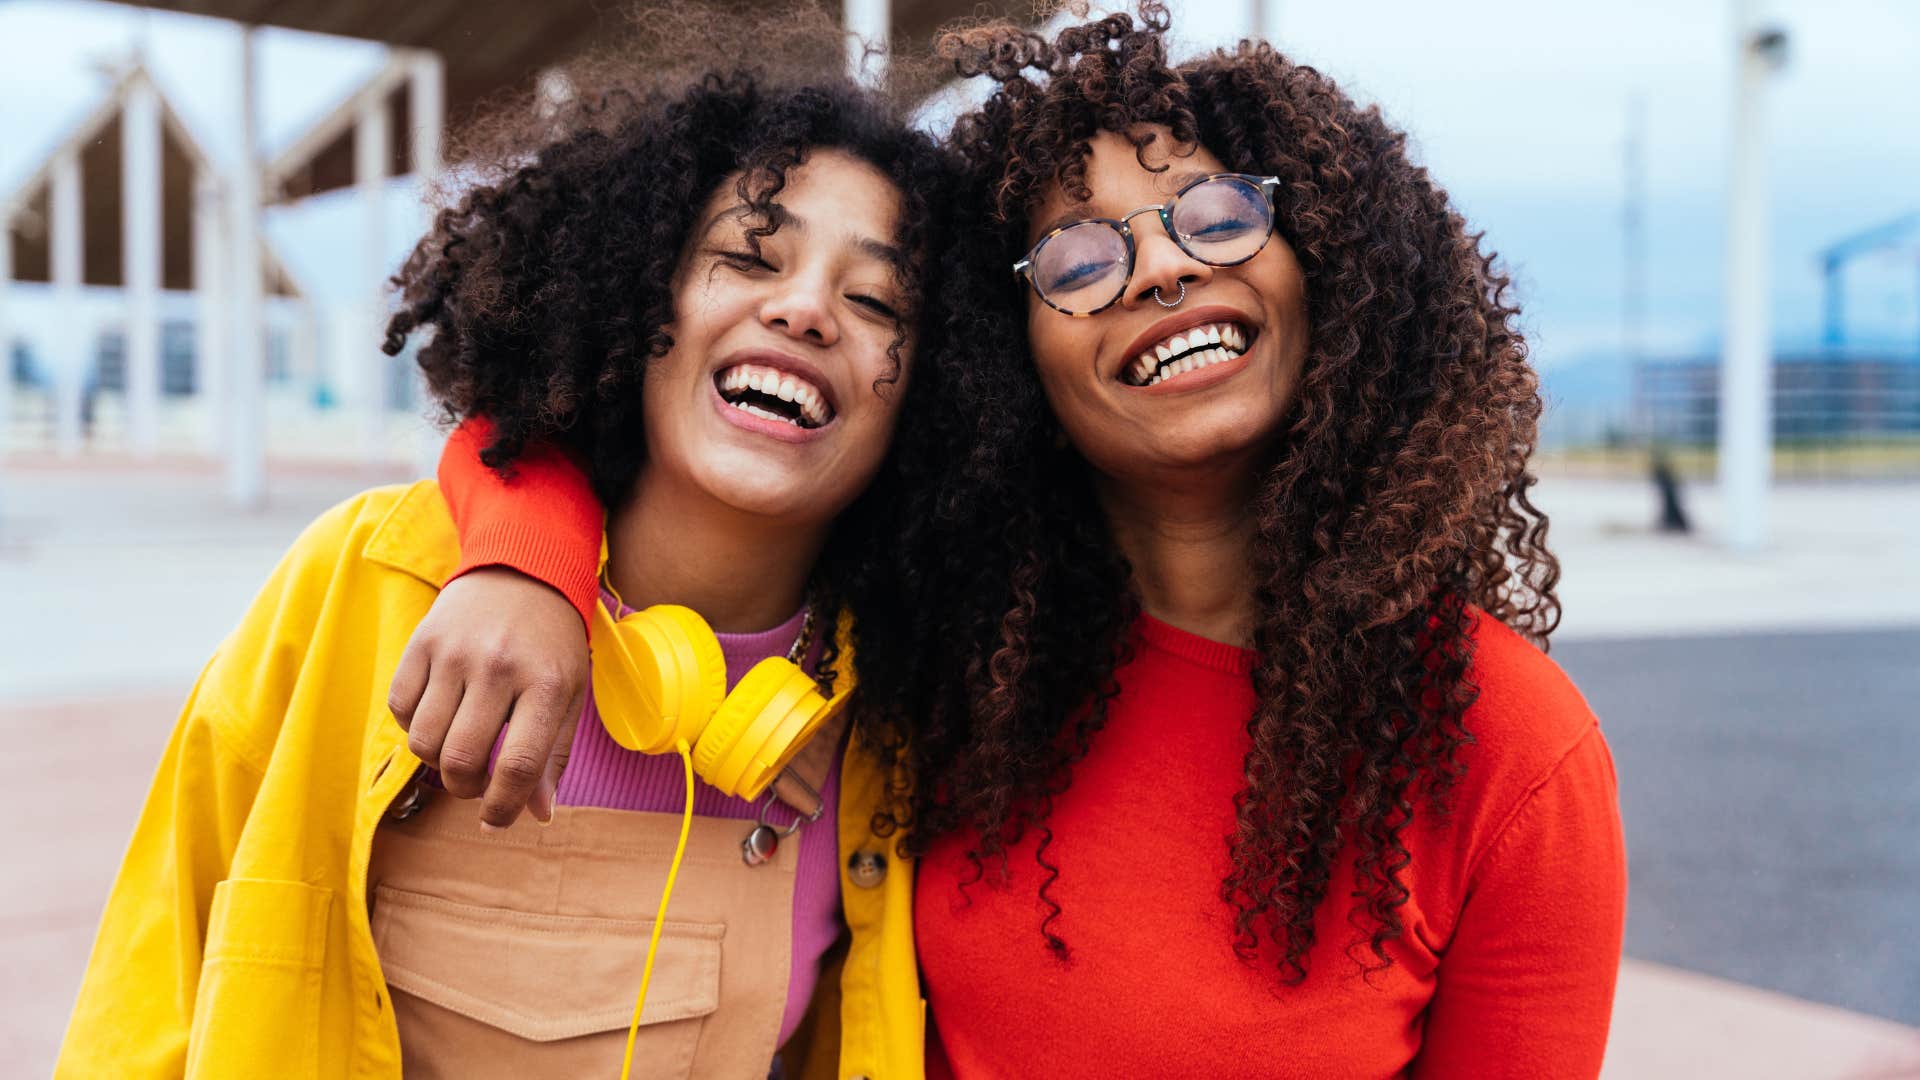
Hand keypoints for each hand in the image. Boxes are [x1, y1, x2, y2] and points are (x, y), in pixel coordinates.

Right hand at [387, 567, 589, 826]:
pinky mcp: (421, 641)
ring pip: (423, 741)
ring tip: (459, 750)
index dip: (503, 807)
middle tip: (476, 784)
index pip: (517, 766)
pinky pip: (399, 708)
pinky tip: (438, 718)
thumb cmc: (551, 643)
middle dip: (466, 789)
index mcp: (545, 683)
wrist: (523, 570)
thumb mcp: (568, 693)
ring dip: (437, 763)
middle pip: (462, 760)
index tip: (496, 820)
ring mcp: (454, 653)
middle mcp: (497, 667)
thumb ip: (553, 755)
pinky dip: (412, 727)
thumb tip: (538, 815)